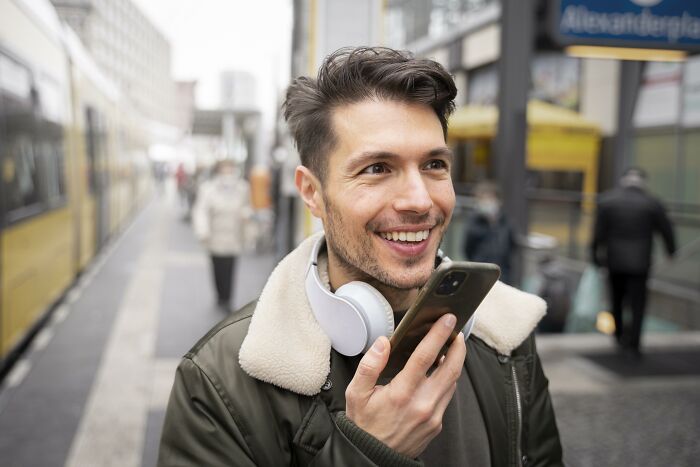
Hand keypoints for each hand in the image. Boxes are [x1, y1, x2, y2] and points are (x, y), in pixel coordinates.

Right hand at [345, 314, 465, 458]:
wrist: (372, 458)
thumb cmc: (364, 424)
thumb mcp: (356, 394)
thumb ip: (369, 365)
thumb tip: (382, 343)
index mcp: (401, 393)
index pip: (425, 357)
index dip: (438, 335)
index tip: (446, 320)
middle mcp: (422, 404)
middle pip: (450, 368)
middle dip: (458, 346)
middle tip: (456, 331)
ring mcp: (432, 416)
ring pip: (452, 382)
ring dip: (455, 363)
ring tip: (450, 348)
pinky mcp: (436, 424)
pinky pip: (447, 397)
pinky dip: (447, 380)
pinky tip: (440, 372)